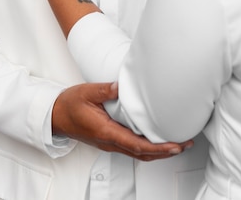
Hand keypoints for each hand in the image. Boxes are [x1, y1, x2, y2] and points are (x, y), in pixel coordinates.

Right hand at [52, 82, 192, 160]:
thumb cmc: (69, 105)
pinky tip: (155, 140)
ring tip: (177, 144)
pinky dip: (148, 148)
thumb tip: (121, 86)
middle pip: (143, 154)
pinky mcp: (109, 140)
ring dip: (159, 151)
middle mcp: (110, 141)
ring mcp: (110, 143)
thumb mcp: (86, 92)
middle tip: (185, 144)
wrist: (56, 116)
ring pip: (139, 153)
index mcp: (106, 132)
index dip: (158, 147)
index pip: (137, 145)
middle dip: (166, 152)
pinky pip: (132, 148)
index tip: (175, 146)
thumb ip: (105, 90)